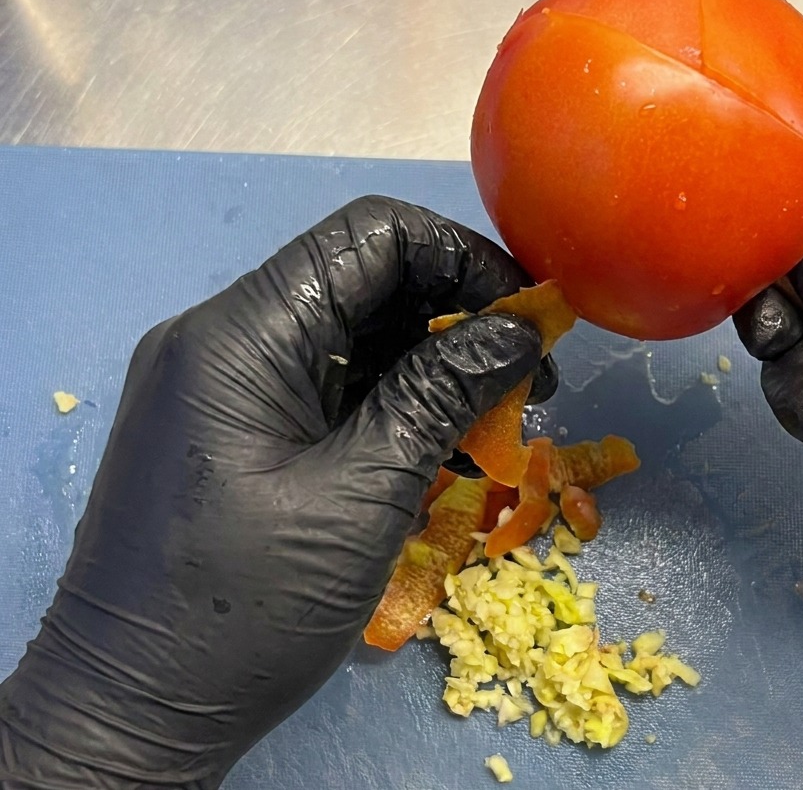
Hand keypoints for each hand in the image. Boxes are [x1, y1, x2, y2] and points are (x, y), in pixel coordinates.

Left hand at [0, 196, 546, 787]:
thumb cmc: (241, 611)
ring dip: (430, 370)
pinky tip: (441, 450)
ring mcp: (224, 383)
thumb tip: (519, 331)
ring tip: (494, 426)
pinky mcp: (233, 426)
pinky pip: (327, 387)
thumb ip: (441, 395)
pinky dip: (391, 407)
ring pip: (351, 336)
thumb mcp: (362, 497)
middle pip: (364, 282)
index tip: (527, 318)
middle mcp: (226, 338)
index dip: (462, 259)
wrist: (129, 711)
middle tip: (526, 384)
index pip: (370, 235)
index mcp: (242, 333)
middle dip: (456, 320)